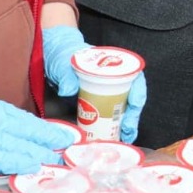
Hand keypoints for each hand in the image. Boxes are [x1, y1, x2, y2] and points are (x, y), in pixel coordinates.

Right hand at [0, 87, 76, 174]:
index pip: (27, 121)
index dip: (46, 130)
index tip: (63, 137)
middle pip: (31, 133)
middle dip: (51, 143)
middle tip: (71, 152)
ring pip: (22, 148)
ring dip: (41, 156)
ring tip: (58, 164)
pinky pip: (3, 161)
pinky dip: (20, 164)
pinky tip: (33, 168)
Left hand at [41, 24, 147, 143]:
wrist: (53, 57)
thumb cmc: (62, 54)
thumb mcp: (63, 63)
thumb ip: (66, 75)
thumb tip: (68, 90)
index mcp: (111, 65)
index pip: (134, 76)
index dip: (138, 91)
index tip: (135, 105)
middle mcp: (114, 78)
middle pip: (131, 96)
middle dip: (133, 116)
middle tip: (128, 131)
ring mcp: (106, 90)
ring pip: (123, 108)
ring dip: (125, 124)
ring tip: (123, 138)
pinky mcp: (97, 102)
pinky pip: (109, 115)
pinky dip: (112, 126)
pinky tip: (110, 136)